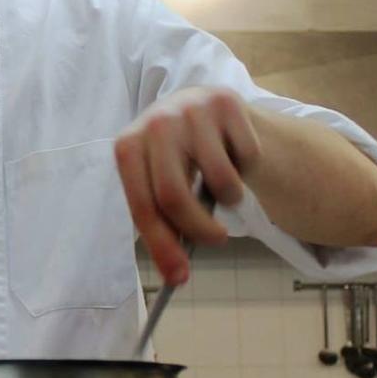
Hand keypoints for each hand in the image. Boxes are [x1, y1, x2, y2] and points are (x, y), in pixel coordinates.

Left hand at [114, 87, 262, 285]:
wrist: (206, 108)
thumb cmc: (179, 158)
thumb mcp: (161, 182)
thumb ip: (163, 221)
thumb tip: (176, 274)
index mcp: (128, 145)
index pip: (143, 204)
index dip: (161, 244)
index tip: (179, 276)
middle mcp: (155, 121)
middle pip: (174, 196)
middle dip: (199, 229)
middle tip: (216, 240)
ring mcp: (190, 108)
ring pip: (220, 180)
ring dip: (230, 197)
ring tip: (224, 185)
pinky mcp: (226, 101)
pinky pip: (247, 157)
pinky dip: (247, 168)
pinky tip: (234, 153)